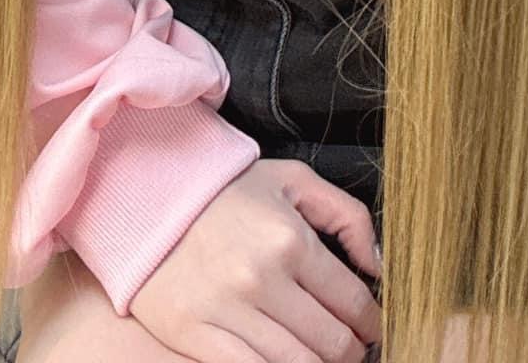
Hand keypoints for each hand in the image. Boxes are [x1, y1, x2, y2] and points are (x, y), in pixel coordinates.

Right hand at [127, 155, 381, 360]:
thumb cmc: (228, 191)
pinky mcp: (193, 333)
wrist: (150, 196)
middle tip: (352, 349)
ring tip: (322, 358)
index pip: (353, 302)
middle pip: (330, 343)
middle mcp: (262, 278)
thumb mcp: (294, 181)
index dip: (372, 324)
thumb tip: (378, 265)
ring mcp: (226, 310)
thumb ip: (347, 216)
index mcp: (291, 240)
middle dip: (352, 352)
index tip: (373, 328)